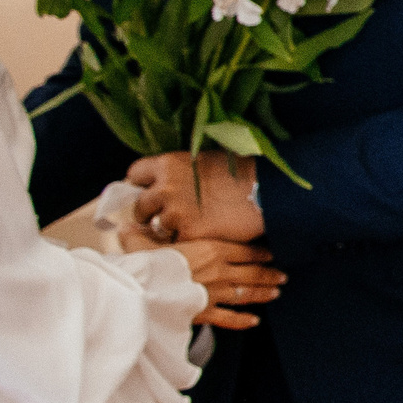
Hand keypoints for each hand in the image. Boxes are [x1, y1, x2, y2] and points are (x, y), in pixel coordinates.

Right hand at [119, 228, 284, 329]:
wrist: (138, 290)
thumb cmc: (142, 263)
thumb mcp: (145, 244)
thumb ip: (145, 237)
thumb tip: (127, 229)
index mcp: (210, 249)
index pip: (243, 250)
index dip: (260, 252)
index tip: (271, 253)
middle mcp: (219, 271)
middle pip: (252, 272)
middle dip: (269, 274)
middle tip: (282, 275)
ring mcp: (214, 293)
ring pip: (246, 293)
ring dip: (262, 292)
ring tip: (275, 292)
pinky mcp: (204, 312)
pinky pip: (229, 318)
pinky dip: (242, 320)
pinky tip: (253, 321)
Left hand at [126, 150, 264, 243]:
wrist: (267, 192)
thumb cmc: (241, 173)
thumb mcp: (204, 160)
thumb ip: (179, 171)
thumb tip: (163, 182)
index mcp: (168, 164)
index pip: (135, 174)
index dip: (142, 184)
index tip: (148, 191)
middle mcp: (164, 188)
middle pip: (140, 206)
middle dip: (151, 212)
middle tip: (169, 214)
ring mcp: (174, 213)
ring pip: (156, 227)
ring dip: (169, 229)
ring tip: (190, 225)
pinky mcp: (187, 234)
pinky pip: (176, 242)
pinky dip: (187, 241)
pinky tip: (203, 234)